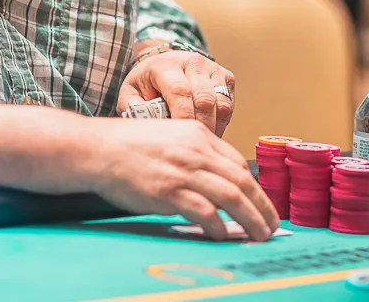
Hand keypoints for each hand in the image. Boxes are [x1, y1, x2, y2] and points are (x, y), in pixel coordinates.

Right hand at [88, 118, 278, 240]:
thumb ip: (192, 151)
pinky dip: (219, 226)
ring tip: (259, 235)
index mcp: (197, 134)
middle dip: (262, 207)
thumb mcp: (168, 135)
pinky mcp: (169, 191)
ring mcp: (183, 171)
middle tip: (271, 225)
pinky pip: (205, 212)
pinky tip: (222, 235)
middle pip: (242, 181)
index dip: (254, 186)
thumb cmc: (127, 145)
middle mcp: (195, 151)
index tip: (259, 203)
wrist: (97, 149)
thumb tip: (214, 178)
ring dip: (251, 219)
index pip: (237, 162)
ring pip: (232, 197)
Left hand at [119, 47, 234, 136]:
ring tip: (201, 141)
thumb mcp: (131, 94)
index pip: (179, 92)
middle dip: (200, 127)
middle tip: (193, 147)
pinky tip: (208, 130)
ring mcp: (212, 68)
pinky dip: (221, 122)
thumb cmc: (146, 84)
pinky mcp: (226, 76)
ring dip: (213, 127)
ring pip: (222, 104)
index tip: (180, 139)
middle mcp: (192, 62)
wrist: (162, 63)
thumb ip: (136, 110)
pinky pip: (229, 105)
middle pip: (205, 99)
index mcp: (166, 65)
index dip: (183, 117)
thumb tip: (150, 129)